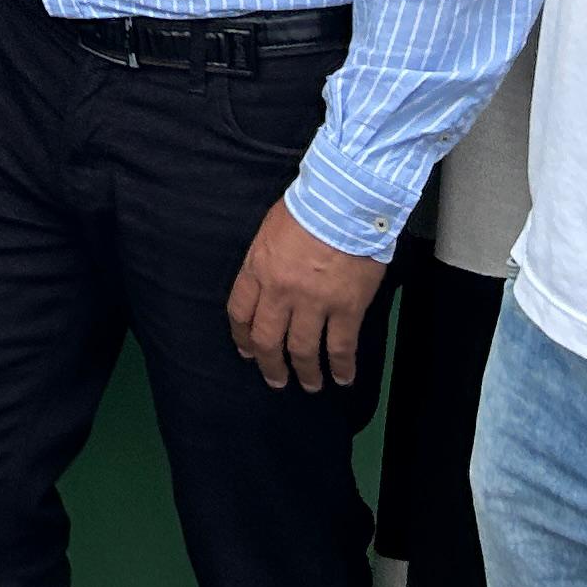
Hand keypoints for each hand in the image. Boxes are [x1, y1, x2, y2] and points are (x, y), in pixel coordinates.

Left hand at [226, 203, 384, 390]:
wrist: (345, 202)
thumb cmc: (307, 207)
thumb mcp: (270, 230)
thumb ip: (265, 261)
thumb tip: (267, 285)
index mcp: (258, 270)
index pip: (240, 312)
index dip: (242, 337)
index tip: (248, 351)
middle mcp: (281, 292)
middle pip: (268, 340)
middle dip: (270, 365)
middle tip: (275, 379)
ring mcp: (314, 303)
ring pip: (303, 350)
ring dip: (306, 373)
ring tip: (310, 384)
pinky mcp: (346, 308)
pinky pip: (341, 347)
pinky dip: (342, 367)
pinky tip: (342, 377)